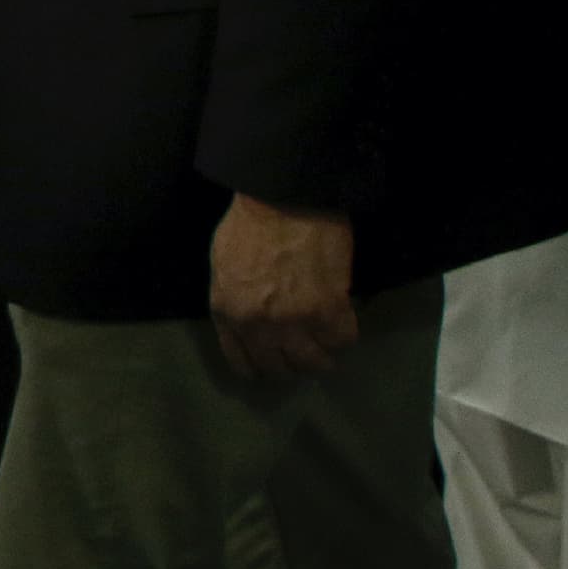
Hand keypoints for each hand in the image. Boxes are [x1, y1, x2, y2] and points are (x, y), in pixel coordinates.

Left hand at [210, 193, 359, 378]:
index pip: (242, 361)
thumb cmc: (249, 224)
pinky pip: (343, 340)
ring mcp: (294, 321)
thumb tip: (247, 319)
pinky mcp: (329, 310)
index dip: (260, 366)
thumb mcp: (223, 266)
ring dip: (321, 357)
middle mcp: (258, 325)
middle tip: (304, 353)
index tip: (272, 363)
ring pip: (313, 362)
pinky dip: (344, 335)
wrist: (283, 199)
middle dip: (292, 365)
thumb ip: (234, 299)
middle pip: (280, 368)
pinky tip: (342, 324)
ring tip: (326, 343)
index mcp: (227, 312)